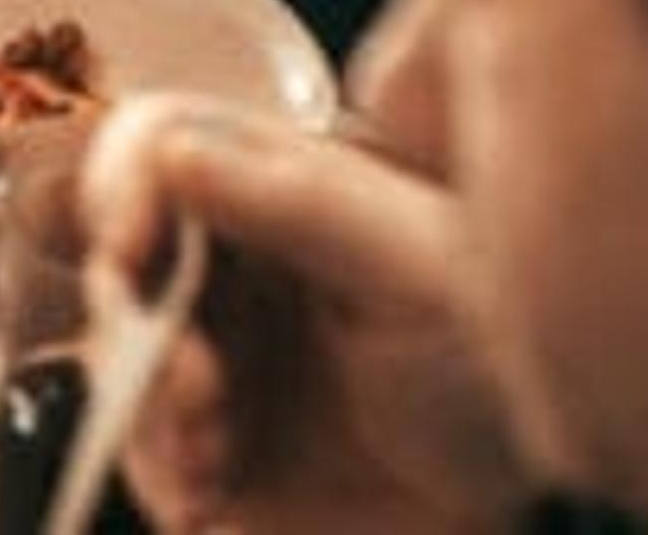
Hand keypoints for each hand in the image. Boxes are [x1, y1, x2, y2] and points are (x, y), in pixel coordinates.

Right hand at [79, 96, 528, 532]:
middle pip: (121, 257)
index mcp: (276, 201)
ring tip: (213, 448)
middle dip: (137, 318)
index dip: (124, 189)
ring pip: (115, 355)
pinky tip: (211, 488)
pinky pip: (135, 445)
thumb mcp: (422, 268)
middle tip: (196, 381)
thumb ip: (304, 201)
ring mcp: (213, 361)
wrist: (532, 519)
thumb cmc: (499, 375)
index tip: (129, 247)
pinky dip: (159, 467)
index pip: (160, 152)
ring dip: (151, 403)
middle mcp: (232, 272)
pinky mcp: (202, 450)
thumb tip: (178, 150)